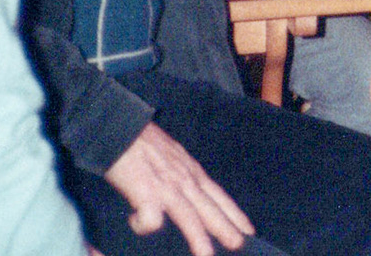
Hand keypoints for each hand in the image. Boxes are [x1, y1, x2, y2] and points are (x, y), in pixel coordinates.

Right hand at [103, 123, 252, 255]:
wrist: (121, 128)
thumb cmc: (144, 143)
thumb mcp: (175, 156)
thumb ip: (184, 175)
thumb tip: (189, 192)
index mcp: (192, 172)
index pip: (219, 196)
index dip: (234, 214)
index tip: (249, 230)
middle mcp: (184, 180)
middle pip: (210, 207)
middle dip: (227, 227)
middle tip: (242, 244)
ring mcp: (166, 186)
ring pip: (188, 215)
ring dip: (199, 236)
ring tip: (207, 255)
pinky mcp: (145, 191)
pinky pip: (150, 217)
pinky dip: (145, 226)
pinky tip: (138, 224)